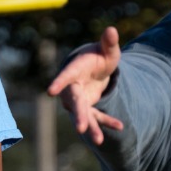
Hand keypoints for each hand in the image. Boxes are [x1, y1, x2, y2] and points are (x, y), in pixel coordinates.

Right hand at [46, 28, 126, 144]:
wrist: (94, 70)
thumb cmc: (98, 57)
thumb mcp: (107, 50)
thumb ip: (108, 42)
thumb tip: (112, 30)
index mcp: (74, 71)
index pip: (65, 77)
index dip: (59, 82)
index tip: (50, 91)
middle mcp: (73, 89)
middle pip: (75, 103)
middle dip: (79, 115)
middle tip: (80, 128)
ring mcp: (80, 101)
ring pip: (84, 115)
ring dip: (91, 128)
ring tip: (99, 141)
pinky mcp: (88, 109)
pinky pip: (97, 117)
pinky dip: (108, 122)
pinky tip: (120, 126)